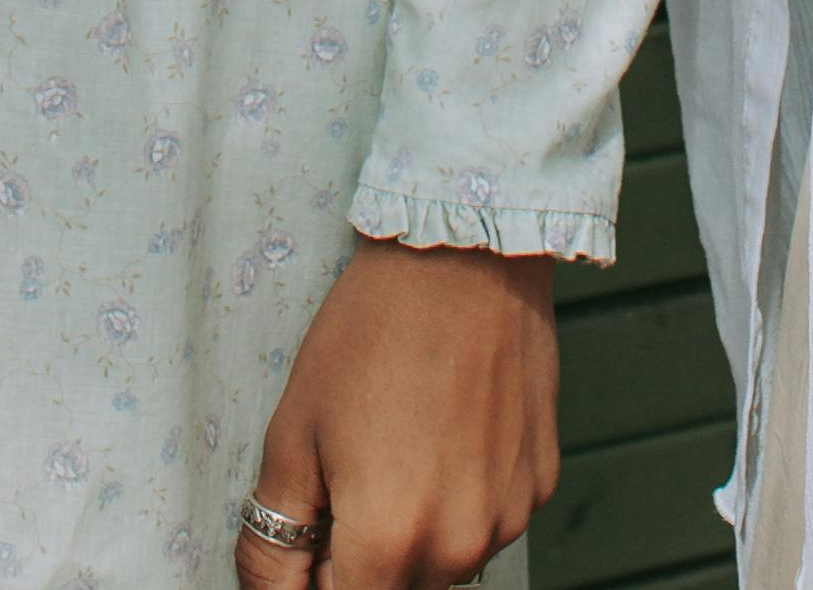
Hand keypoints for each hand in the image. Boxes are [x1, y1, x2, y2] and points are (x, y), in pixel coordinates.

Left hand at [240, 238, 559, 587]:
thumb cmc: (371, 330)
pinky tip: (443, 428)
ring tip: (399, 436)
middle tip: (350, 466)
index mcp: (389, 541)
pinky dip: (459, 495)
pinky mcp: (538, 488)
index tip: (312, 530)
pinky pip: (485, 521)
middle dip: (361, 553)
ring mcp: (506, 520)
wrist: (464, 254)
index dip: (316, 574)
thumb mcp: (293, 430)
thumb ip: (273, 535)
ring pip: (442, 560)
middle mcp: (457, 548)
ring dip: (413, 527)